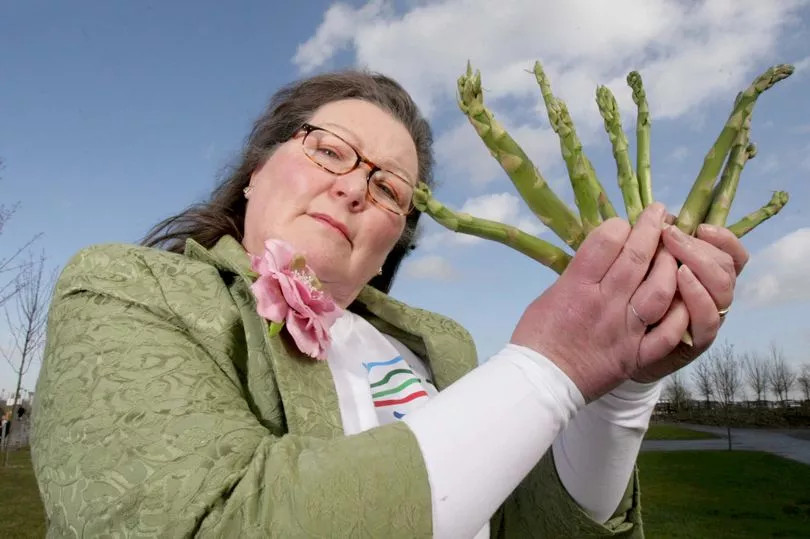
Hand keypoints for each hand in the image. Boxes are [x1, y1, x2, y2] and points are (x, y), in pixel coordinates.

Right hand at [511, 203, 679, 400]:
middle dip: (651, 229)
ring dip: (670, 264)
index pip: (606, 240)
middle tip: (660, 213)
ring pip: (659, 288)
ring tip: (674, 250)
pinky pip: (668, 331)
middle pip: (636, 257)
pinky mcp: (636, 354)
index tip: (626, 221)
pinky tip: (685, 296)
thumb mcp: (549, 294)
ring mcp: (624, 329)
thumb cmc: (537, 337)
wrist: (541, 383)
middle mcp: (604, 303)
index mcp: (577, 286)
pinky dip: (680, 312)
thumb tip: (601, 254)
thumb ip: (578, 275)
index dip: (620, 224)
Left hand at [631, 223, 748, 381]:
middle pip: (726, 268)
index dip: (724, 238)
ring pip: (722, 292)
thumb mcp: (641, 270)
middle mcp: (713, 297)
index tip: (700, 226)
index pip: (732, 253)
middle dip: (700, 248)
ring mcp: (706, 320)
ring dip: (701, 269)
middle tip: (671, 235)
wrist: (614, 352)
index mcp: (705, 276)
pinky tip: (679, 281)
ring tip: (676, 258)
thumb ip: (655, 247)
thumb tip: (656, 218)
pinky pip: (707, 322)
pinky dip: (697, 298)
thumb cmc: (627, 305)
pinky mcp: (695, 342)